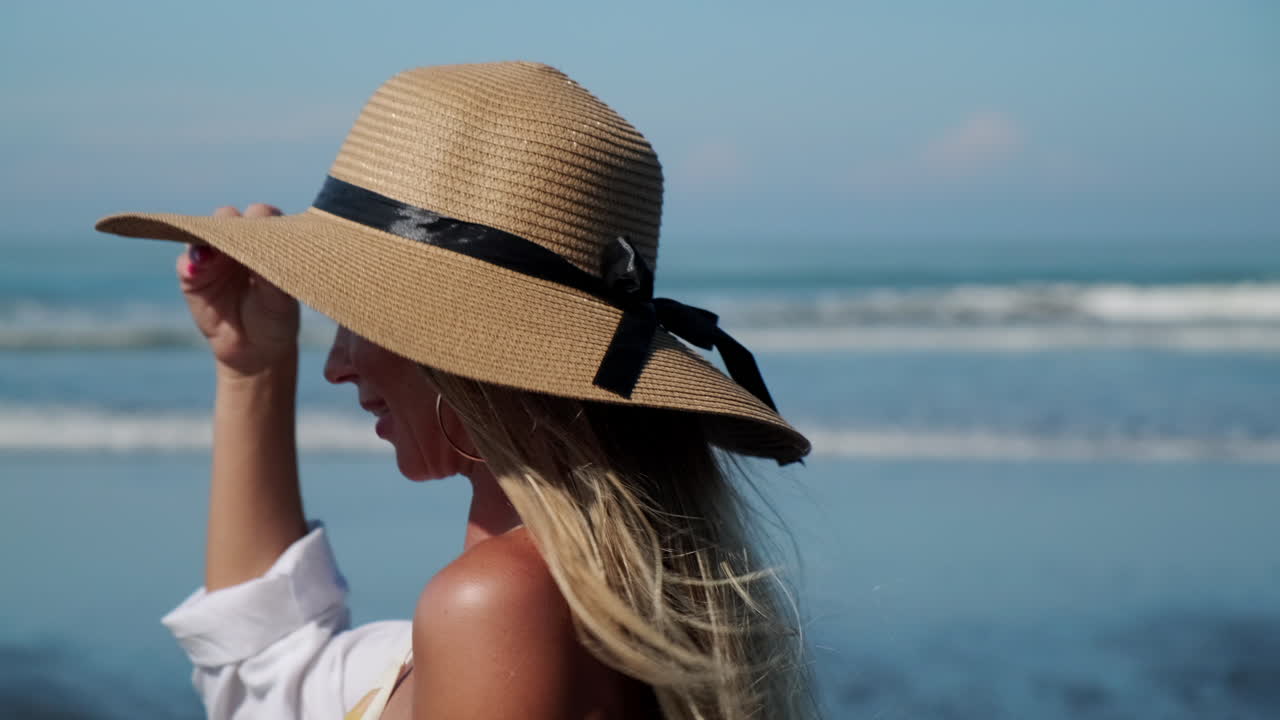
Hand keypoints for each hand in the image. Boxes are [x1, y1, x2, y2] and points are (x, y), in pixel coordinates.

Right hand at [177, 203, 299, 378]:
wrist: (254, 349)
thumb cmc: (276, 318)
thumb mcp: (281, 300)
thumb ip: (271, 275)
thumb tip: (258, 252)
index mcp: (267, 240)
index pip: (262, 216)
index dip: (261, 218)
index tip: (263, 228)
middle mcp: (239, 241)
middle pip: (229, 217)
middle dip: (231, 223)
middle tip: (236, 235)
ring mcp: (213, 256)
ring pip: (204, 233)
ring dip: (206, 238)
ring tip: (212, 252)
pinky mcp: (192, 274)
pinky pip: (185, 262)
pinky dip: (189, 263)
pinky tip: (195, 270)